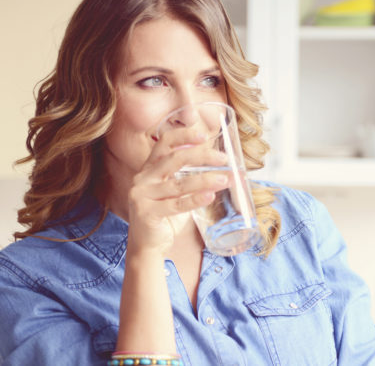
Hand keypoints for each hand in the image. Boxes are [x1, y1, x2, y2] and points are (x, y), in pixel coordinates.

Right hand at [125, 127, 228, 255]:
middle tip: (224, 159)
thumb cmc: (166, 215)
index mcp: (149, 168)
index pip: (164, 143)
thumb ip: (189, 176)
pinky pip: (176, 205)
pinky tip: (210, 196)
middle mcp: (143, 179)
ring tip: (226, 179)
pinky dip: (195, 199)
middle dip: (202, 156)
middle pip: (175, 159)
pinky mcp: (147, 214)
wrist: (148, 245)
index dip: (184, 136)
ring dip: (206, 180)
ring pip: (179, 184)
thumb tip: (224, 167)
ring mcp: (142, 196)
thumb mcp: (175, 191)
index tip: (204, 135)